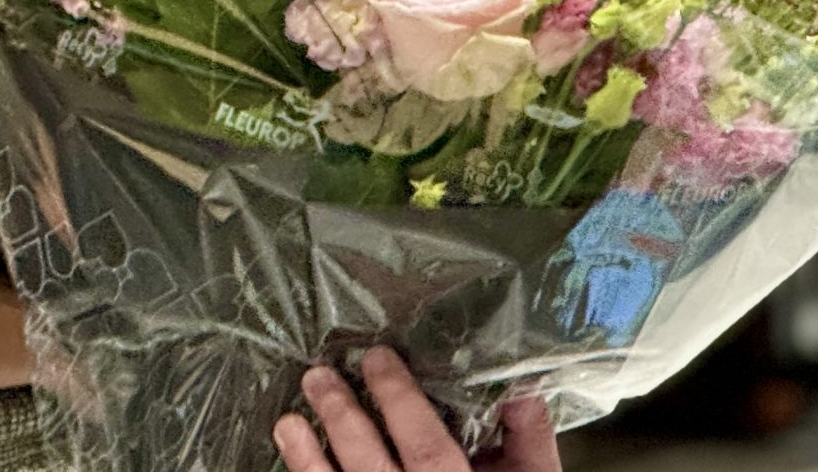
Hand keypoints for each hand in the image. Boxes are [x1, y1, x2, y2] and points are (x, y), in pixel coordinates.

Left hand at [275, 349, 559, 471]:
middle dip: (344, 419)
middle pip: (373, 467)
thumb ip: (528, 442)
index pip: (428, 448)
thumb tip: (521, 389)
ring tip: (289, 420)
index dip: (401, 401)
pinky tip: (291, 454)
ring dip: (309, 458)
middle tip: (318, 376)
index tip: (377, 358)